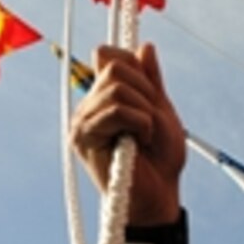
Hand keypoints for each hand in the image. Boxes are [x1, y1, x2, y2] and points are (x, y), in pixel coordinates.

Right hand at [71, 42, 185, 225]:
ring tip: (146, 134)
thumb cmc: (160, 159)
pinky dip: (139, 122)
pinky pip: (115, 110)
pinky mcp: (83, 139)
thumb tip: (145, 46)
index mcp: (104, 97)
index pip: (110, 55)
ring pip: (116, 88)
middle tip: (152, 120)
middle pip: (114, 66)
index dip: (136, 67)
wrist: (159, 196)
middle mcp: (88, 106)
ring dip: (144, 110)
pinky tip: (140, 141)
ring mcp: (82, 122)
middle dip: (145, 90)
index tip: (151, 95)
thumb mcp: (161, 110)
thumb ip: (151, 80)